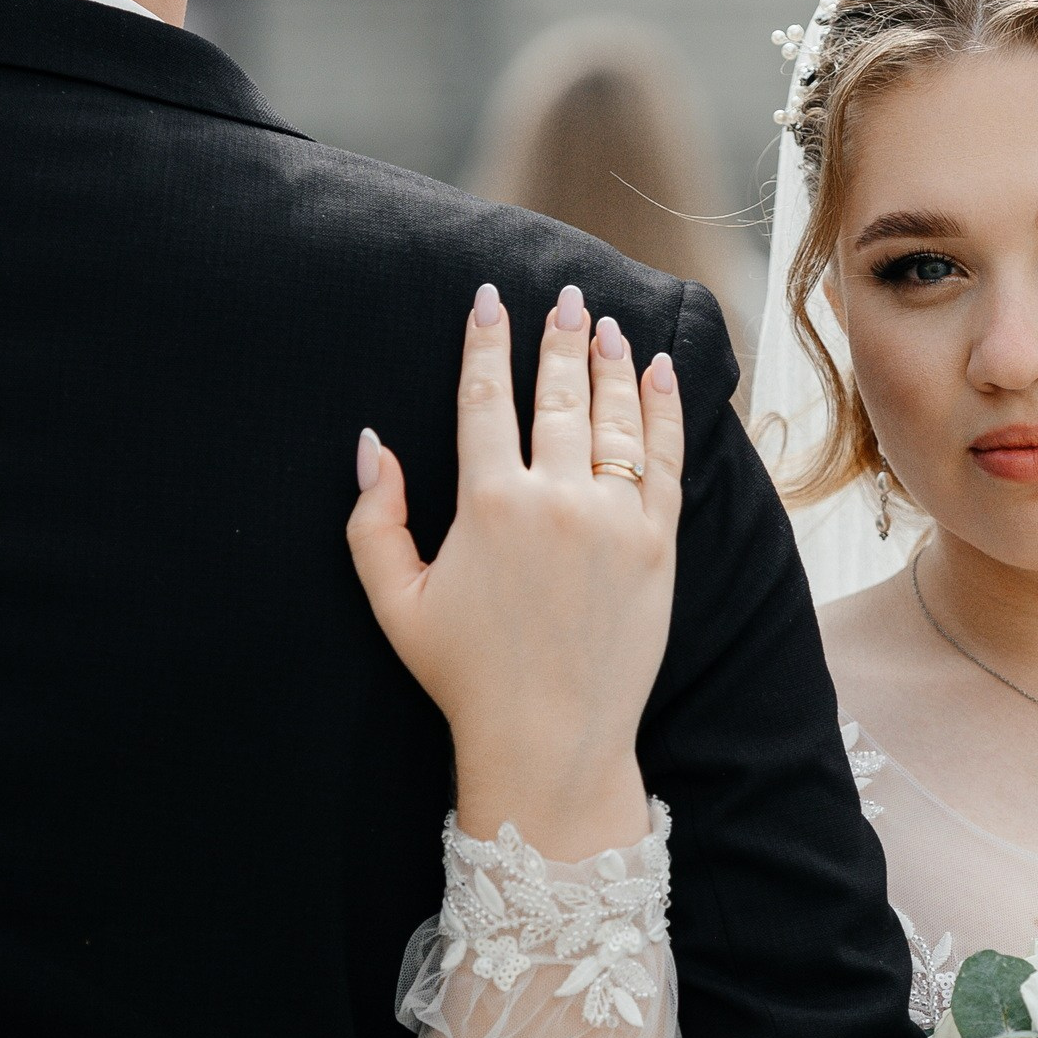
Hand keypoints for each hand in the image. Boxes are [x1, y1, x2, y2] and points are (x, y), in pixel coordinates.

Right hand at [348, 281, 684, 859]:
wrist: (550, 739)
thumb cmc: (466, 676)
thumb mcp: (396, 603)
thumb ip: (375, 522)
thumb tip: (372, 445)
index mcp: (489, 504)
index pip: (487, 398)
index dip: (487, 342)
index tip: (490, 300)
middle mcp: (557, 499)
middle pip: (558, 395)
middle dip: (560, 338)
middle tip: (566, 298)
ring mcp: (615, 519)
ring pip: (615, 418)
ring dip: (610, 364)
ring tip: (607, 327)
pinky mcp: (658, 545)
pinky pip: (665, 460)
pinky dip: (663, 410)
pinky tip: (658, 373)